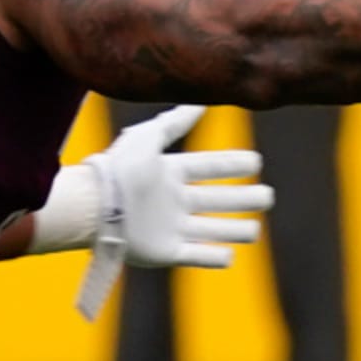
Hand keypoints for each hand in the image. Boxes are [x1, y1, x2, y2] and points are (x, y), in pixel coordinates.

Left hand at [76, 105, 274, 320]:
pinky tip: (229, 257)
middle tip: (268, 196)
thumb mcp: (147, 138)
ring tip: (256, 230)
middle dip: (243, 199)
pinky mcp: (163, 253)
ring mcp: (169, 228)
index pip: (209, 168)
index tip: (256, 161)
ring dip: (234, 230)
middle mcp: (172, 201)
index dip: (232, 165)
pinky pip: (193, 256)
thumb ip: (174, 122)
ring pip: (211, 229)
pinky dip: (212, 258)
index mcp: (169, 173)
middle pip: (217, 200)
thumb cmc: (118, 170)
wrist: (92, 208)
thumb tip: (200, 103)